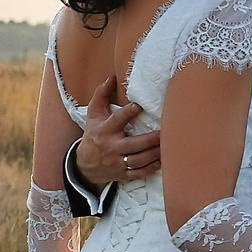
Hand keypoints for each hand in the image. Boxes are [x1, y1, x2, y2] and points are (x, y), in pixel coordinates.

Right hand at [75, 74, 160, 189]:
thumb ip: (101, 95)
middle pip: (133, 145)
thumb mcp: (93, 114)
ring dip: (155, 153)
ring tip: (167, 145)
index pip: (116, 121)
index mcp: (104, 131)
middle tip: (165, 132)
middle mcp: (111, 147)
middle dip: (150, 140)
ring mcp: (117, 162)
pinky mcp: (123, 174)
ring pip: (139, 160)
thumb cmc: (93, 134)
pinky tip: (161, 160)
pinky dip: (151, 168)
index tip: (138, 106)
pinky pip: (139, 173)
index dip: (127, 113)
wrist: (85, 165)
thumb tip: (112, 77)